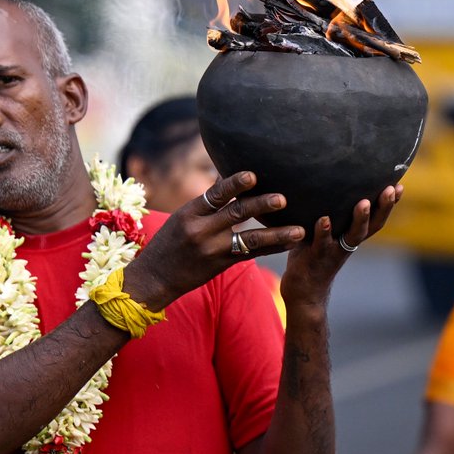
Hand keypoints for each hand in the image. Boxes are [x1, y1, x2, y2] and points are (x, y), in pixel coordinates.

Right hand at [126, 171, 304, 307]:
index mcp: (189, 213)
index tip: (253, 175)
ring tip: (298, 230)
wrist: (154, 278)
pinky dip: (271, 248)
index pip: (214, 194)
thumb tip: (228, 177)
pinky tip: (289, 243)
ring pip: (249, 239)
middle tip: (282, 199)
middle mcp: (201, 230)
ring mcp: (212, 250)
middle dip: (261, 206)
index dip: (234, 184)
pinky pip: (250, 255)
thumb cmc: (169, 242)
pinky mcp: (221, 265)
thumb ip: (206, 202)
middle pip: (235, 214)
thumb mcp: (181, 217)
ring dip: (276, 234)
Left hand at [281, 184, 402, 309]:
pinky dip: (323, 231)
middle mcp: (349, 243)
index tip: (400, 186)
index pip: (377, 218)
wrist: (303, 291)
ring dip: (360, 219)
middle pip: (373, 225)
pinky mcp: (317, 257)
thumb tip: (331, 184)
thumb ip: (332, 214)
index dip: (390, 204)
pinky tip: (323, 219)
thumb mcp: (326, 233)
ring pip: (353, 235)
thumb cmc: (313, 254)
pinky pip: (322, 243)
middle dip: (384, 207)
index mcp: (353, 236)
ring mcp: (335, 250)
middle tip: (391, 189)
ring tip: (363, 203)